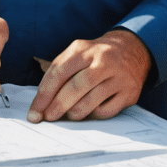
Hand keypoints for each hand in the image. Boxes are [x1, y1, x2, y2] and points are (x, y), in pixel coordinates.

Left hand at [28, 29, 151, 121]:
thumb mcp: (78, 53)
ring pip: (91, 101)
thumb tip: (41, 104)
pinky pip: (106, 111)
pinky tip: (89, 113)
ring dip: (75, 113)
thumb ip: (60, 73)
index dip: (44, 94)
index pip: (59, 72)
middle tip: (48, 118)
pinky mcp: (129, 92)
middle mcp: (103, 60)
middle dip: (57, 106)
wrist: (132, 50)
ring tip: (68, 115)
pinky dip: (94, 115)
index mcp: (84, 48)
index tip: (34, 113)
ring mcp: (118, 76)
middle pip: (76, 87)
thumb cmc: (95, 57)